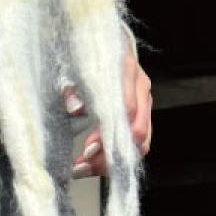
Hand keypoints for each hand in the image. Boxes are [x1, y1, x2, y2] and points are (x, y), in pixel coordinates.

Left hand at [65, 42, 152, 177]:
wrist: (101, 47)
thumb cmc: (85, 59)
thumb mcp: (71, 69)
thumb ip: (70, 89)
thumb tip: (74, 108)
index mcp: (125, 69)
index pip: (126, 110)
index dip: (107, 134)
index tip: (87, 149)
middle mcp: (140, 86)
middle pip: (136, 131)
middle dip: (109, 154)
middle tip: (83, 165)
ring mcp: (145, 101)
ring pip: (140, 143)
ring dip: (113, 161)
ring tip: (86, 169)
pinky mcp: (143, 115)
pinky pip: (138, 145)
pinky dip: (117, 159)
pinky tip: (95, 165)